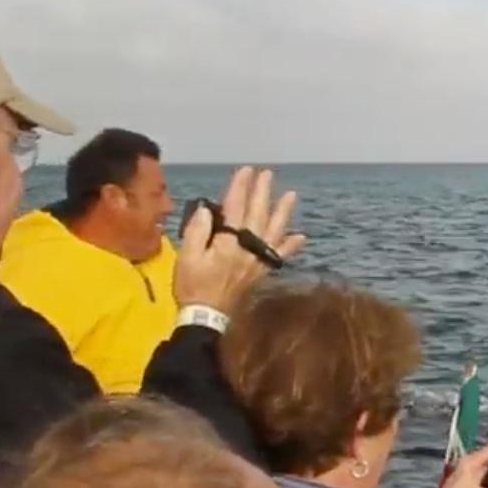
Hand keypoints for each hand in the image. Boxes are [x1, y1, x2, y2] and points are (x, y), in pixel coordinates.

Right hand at [173, 166, 305, 310]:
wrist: (207, 316)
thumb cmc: (192, 285)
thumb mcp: (187, 256)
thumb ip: (198, 231)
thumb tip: (208, 209)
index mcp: (228, 242)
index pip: (235, 208)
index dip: (240, 188)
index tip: (246, 171)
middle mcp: (248, 248)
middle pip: (258, 214)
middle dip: (262, 192)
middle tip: (267, 174)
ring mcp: (258, 260)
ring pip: (274, 231)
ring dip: (283, 212)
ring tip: (291, 195)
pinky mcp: (262, 271)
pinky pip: (280, 255)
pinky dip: (291, 245)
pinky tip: (301, 236)